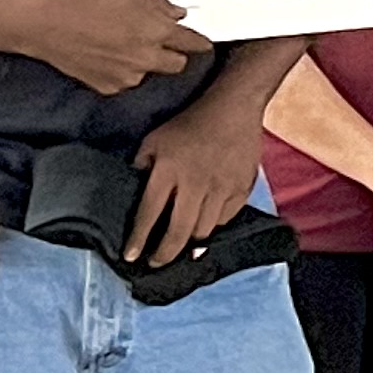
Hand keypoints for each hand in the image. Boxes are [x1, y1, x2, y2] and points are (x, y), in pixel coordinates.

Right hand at [29, 0, 208, 95]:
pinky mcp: (111, 87)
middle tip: (159, 43)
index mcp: (157, 32)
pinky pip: (126, 80)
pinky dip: (121, 70)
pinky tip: (105, 55)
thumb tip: (176, 14)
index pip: (194, 43)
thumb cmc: (85, 5)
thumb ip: (159, 5)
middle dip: (173, 54)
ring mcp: (129, 76)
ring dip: (143, 62)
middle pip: (178, 64)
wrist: (48, 25)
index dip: (200, 43)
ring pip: (149, 72)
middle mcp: (147, 58)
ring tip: (119, 44)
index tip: (204, 44)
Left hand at [124, 84, 264, 264]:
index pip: (148, 213)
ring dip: (189, 241)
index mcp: (168, 171)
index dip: (138, 239)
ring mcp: (222, 188)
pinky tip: (205, 226)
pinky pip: (226, 218)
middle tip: (156, 263)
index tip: (130, 257)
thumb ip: (142, 164)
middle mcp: (195, 184)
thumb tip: (135, 189)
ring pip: (204, 229)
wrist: (234, 109)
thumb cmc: (190, 122)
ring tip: (180, 247)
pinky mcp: (242, 189)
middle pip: (178, 230)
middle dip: (164, 253)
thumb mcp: (155, 138)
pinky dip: (214, 225)